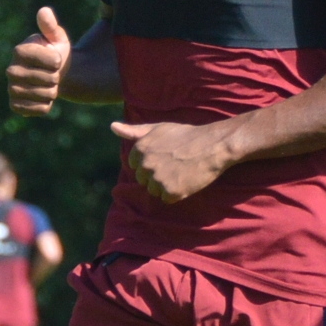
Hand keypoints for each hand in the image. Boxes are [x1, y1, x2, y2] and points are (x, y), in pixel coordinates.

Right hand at [8, 7, 70, 115]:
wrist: (53, 76)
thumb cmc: (55, 53)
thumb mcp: (57, 38)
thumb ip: (51, 27)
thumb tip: (44, 12)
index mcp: (19, 50)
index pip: (43, 58)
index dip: (55, 60)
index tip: (57, 59)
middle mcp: (11, 70)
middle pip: (45, 79)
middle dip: (56, 77)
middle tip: (53, 74)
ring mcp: (12, 89)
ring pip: (43, 95)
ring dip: (53, 91)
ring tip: (50, 85)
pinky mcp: (15, 105)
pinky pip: (38, 109)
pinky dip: (47, 105)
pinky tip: (44, 98)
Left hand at [112, 120, 238, 203]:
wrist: (213, 145)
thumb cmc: (187, 135)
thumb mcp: (159, 129)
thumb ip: (134, 131)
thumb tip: (112, 126)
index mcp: (140, 149)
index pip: (135, 166)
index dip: (151, 164)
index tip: (166, 157)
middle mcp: (146, 165)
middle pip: (144, 180)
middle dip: (157, 175)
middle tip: (176, 165)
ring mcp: (158, 179)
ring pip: (154, 191)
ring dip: (166, 186)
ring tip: (182, 172)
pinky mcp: (171, 192)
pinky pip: (167, 199)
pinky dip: (177, 193)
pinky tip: (187, 180)